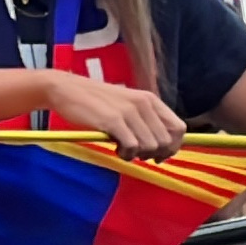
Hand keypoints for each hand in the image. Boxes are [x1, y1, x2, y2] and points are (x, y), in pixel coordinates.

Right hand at [52, 77, 186, 159]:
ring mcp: (128, 111)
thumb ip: (144, 119)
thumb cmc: (94, 101)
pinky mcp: (112, 120)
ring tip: (123, 150)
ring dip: (138, 155)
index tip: (158, 155)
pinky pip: (132, 146)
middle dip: (154, 154)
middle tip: (137, 154)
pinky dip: (126, 154)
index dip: (173, 146)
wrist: (66, 89)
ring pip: (150, 146)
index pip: (178, 128)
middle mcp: (143, 104)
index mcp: (150, 99)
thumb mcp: (126, 105)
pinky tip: (116, 149)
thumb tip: (161, 146)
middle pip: (166, 141)